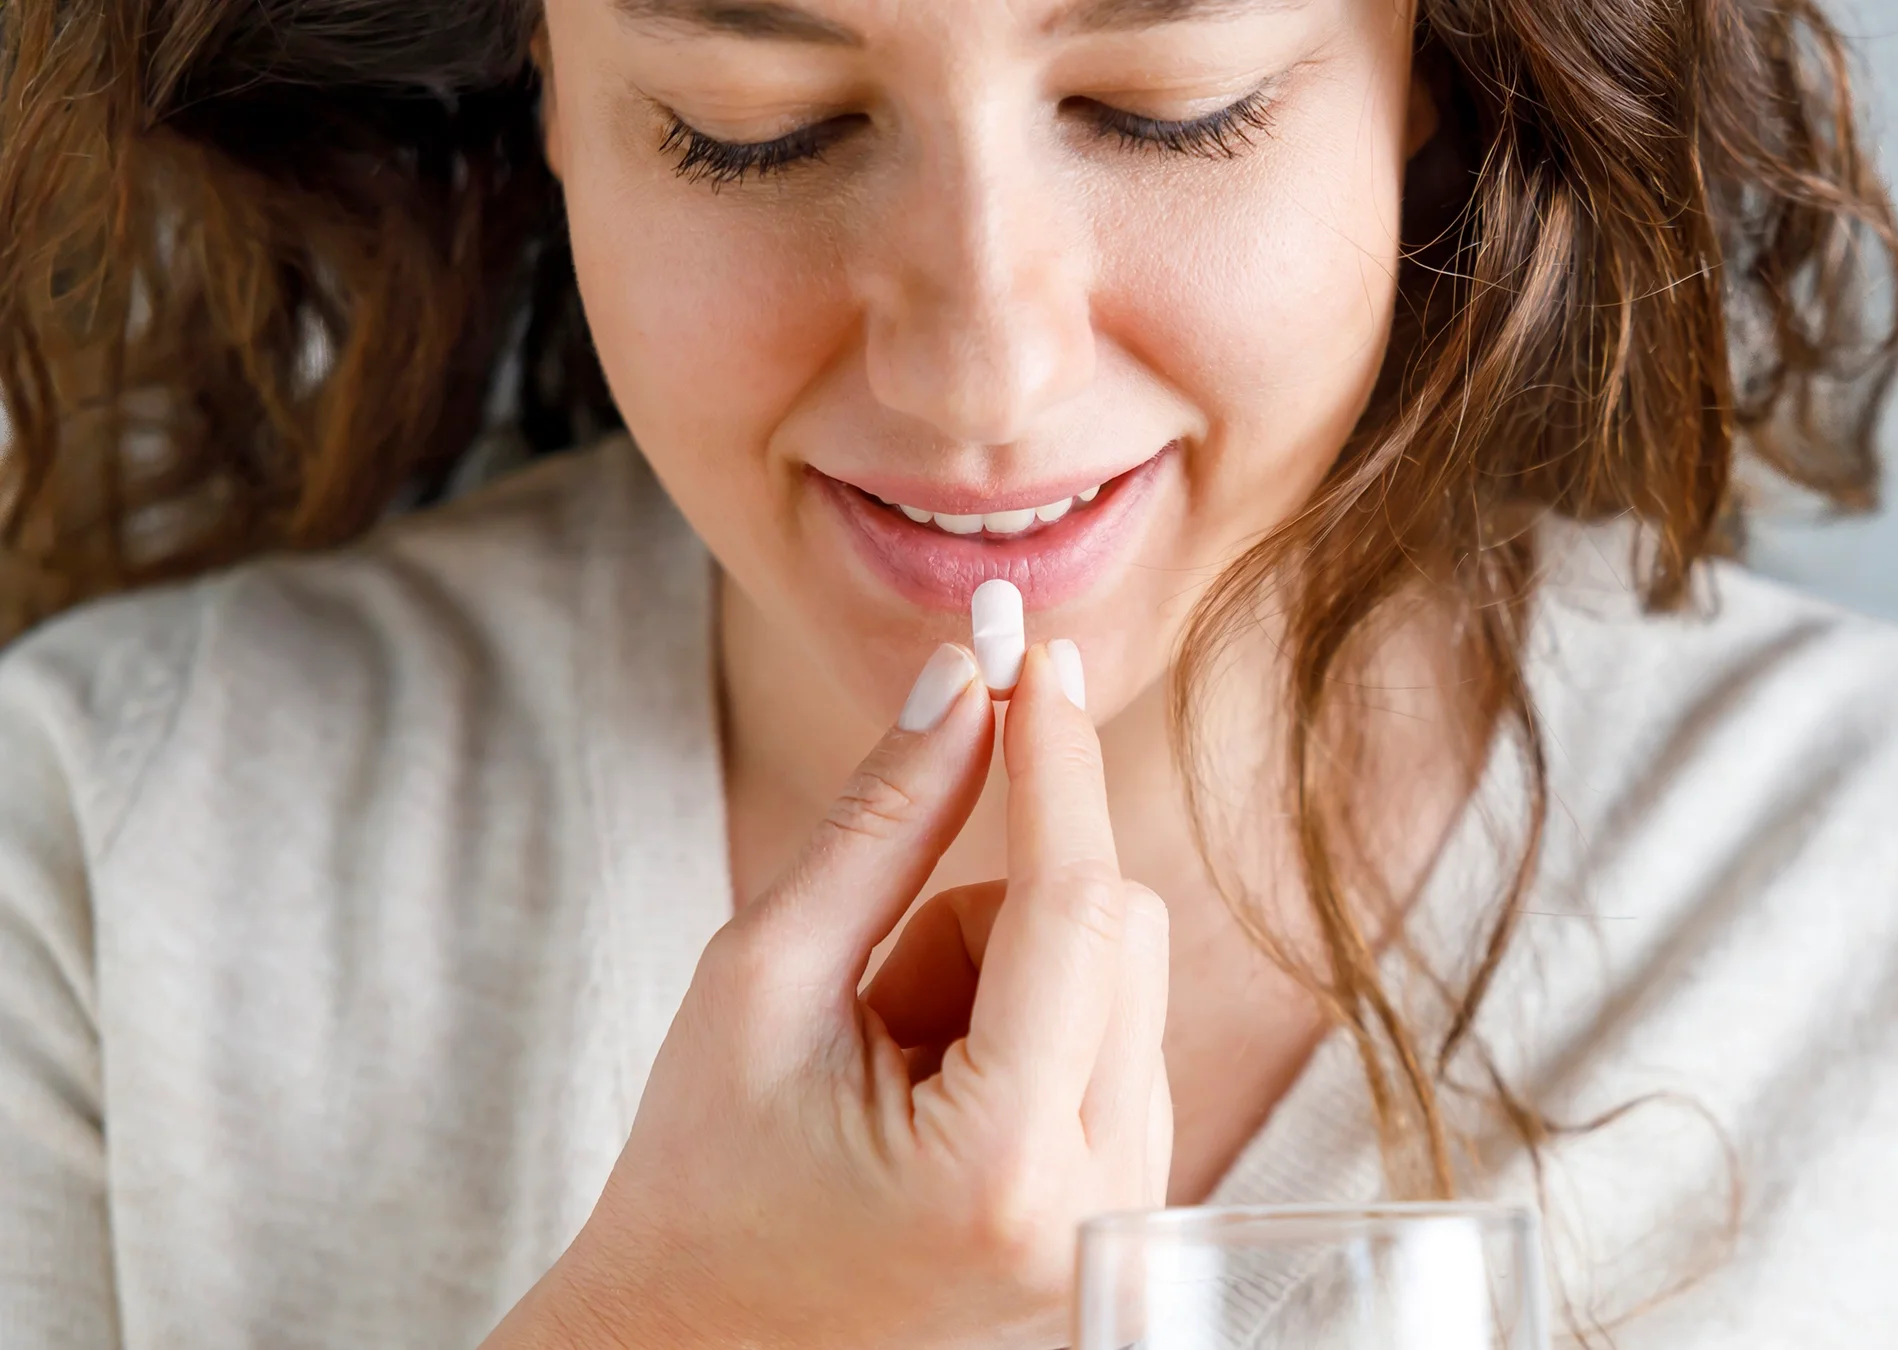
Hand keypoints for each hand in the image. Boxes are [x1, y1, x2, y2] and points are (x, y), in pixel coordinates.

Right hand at [486, 641, 1172, 1349]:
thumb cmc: (697, 1185)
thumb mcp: (758, 981)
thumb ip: (878, 824)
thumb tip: (963, 677)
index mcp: (1000, 1161)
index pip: (1074, 904)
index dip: (1054, 758)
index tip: (1036, 650)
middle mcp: (1098, 1202)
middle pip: (1117, 925)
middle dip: (994, 904)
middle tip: (873, 988)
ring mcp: (1127, 1218)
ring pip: (1121, 971)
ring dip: (1006, 972)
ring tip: (890, 1067)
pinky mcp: (1129, 1209)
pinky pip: (1117, 1034)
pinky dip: (1031, 1022)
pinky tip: (934, 1102)